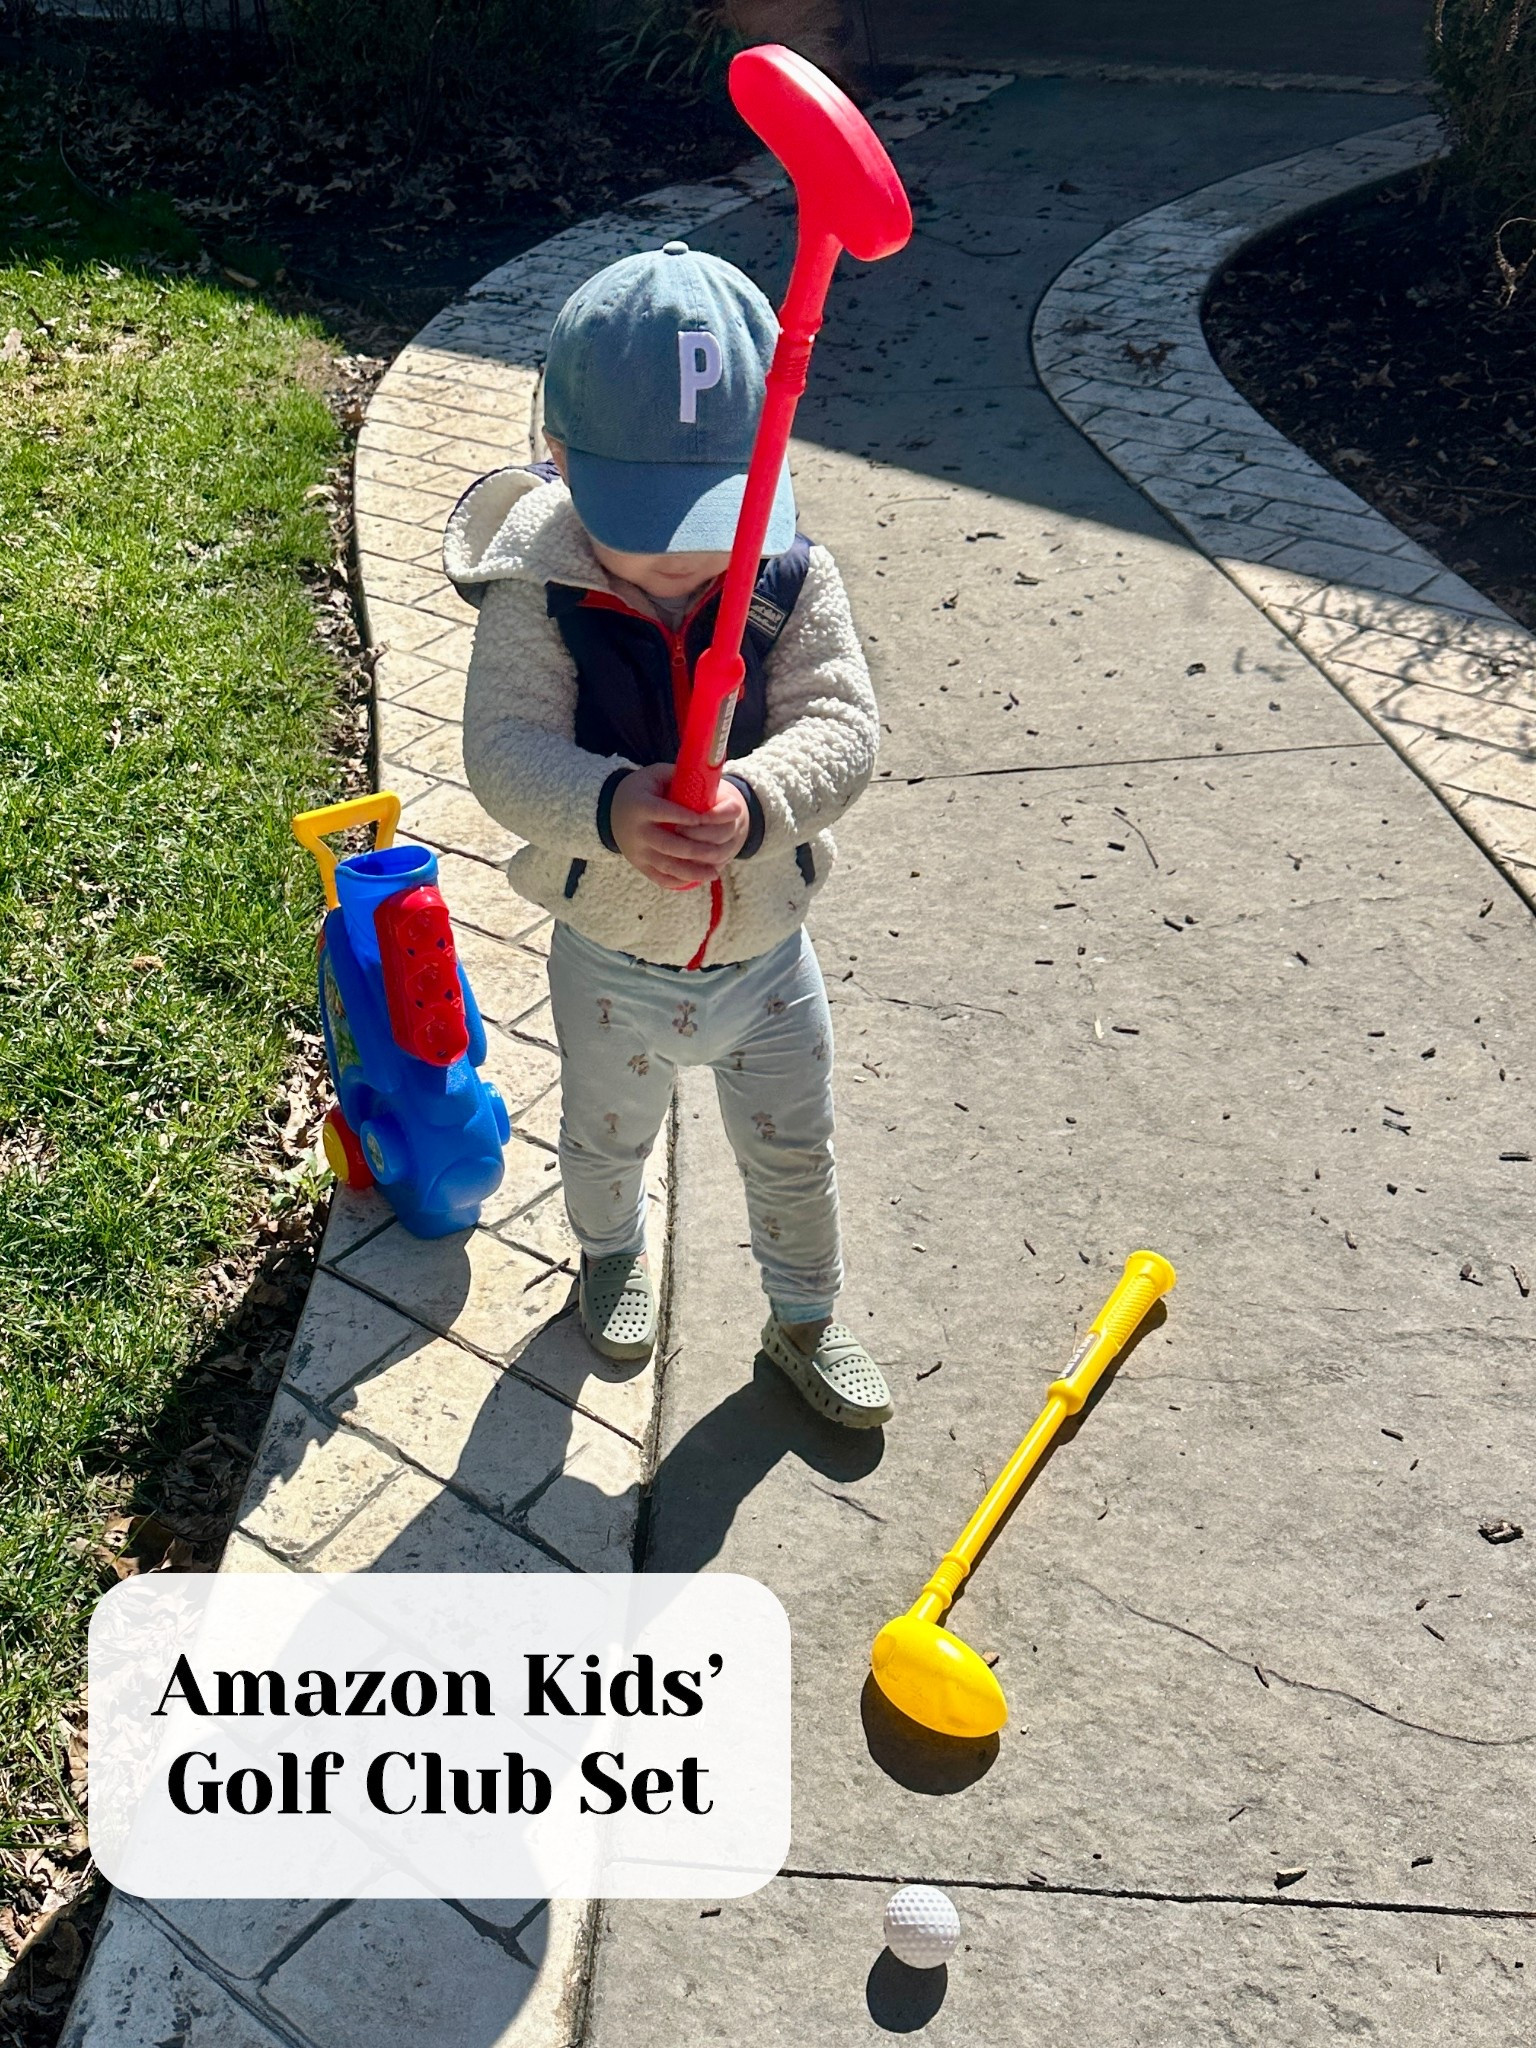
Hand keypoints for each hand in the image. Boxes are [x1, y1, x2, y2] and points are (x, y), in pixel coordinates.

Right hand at [610, 765, 749, 890]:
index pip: (662, 812)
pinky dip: (678, 880)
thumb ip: (678, 776)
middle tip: (718, 853)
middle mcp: (637, 831)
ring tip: (714, 874)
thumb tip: (707, 778)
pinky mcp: (639, 864)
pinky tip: (697, 879)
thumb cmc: (642, 789)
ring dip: (692, 871)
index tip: (703, 820)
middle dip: (695, 850)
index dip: (683, 817)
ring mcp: (637, 851)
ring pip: (666, 865)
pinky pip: (659, 877)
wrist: (612, 809)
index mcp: (640, 805)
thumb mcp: (655, 775)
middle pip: (668, 845)